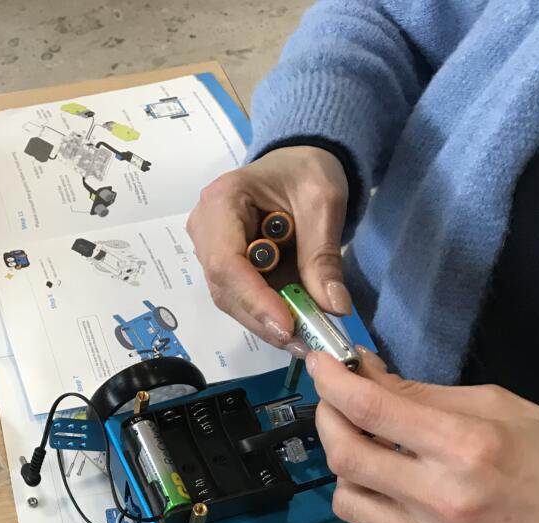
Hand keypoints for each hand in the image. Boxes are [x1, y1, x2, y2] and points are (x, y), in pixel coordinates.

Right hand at [187, 146, 350, 353]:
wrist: (298, 165)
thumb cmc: (307, 171)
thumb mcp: (323, 202)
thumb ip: (323, 254)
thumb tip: (333, 306)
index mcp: (221, 201)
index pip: (225, 262)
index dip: (254, 299)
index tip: (287, 325)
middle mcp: (204, 229)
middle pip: (224, 288)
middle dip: (263, 318)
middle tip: (303, 343)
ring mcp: (210, 250)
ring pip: (231, 299)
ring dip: (266, 321)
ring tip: (304, 338)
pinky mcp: (224, 267)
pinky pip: (241, 298)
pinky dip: (268, 313)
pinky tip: (295, 324)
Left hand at [308, 348, 538, 522]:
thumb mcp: (489, 404)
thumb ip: (416, 394)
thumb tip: (359, 373)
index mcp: (466, 446)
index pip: (373, 409)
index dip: (334, 383)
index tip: (319, 366)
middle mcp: (447, 500)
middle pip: (347, 458)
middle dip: (329, 421)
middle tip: (334, 405)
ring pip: (347, 502)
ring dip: (348, 471)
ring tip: (373, 456)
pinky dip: (372, 508)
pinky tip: (396, 494)